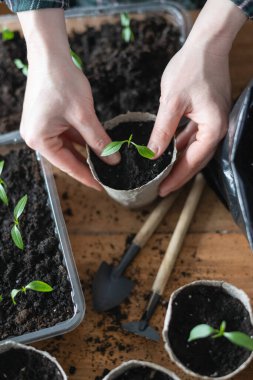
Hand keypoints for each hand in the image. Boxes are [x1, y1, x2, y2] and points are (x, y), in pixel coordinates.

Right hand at [18, 9, 118, 189]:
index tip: (102, 188)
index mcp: (40, 140)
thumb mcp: (84, 115)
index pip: (68, 166)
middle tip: (107, 177)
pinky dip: (82, 140)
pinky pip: (68, 136)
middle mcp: (37, 138)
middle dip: (88, 165)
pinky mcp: (48, 121)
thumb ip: (99, 140)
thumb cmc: (62, 82)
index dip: (87, 177)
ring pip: (69, 147)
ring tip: (106, 164)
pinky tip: (98, 145)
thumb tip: (113, 160)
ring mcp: (42, 129)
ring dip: (87, 152)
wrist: (50, 56)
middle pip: (67, 158)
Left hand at [147, 0, 245, 195]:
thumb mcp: (172, 102)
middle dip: (178, 174)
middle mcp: (217, 129)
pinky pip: (193, 137)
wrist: (206, 44)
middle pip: (196, 160)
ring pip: (194, 150)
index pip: (193, 162)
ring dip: (179, 162)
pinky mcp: (207, 116)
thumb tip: (151, 154)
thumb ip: (162, 131)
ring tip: (162, 174)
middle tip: (160, 188)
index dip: (176, 177)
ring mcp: (213, 122)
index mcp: (213, 128)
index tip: (162, 190)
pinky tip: (168, 152)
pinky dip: (181, 146)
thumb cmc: (192, 68)